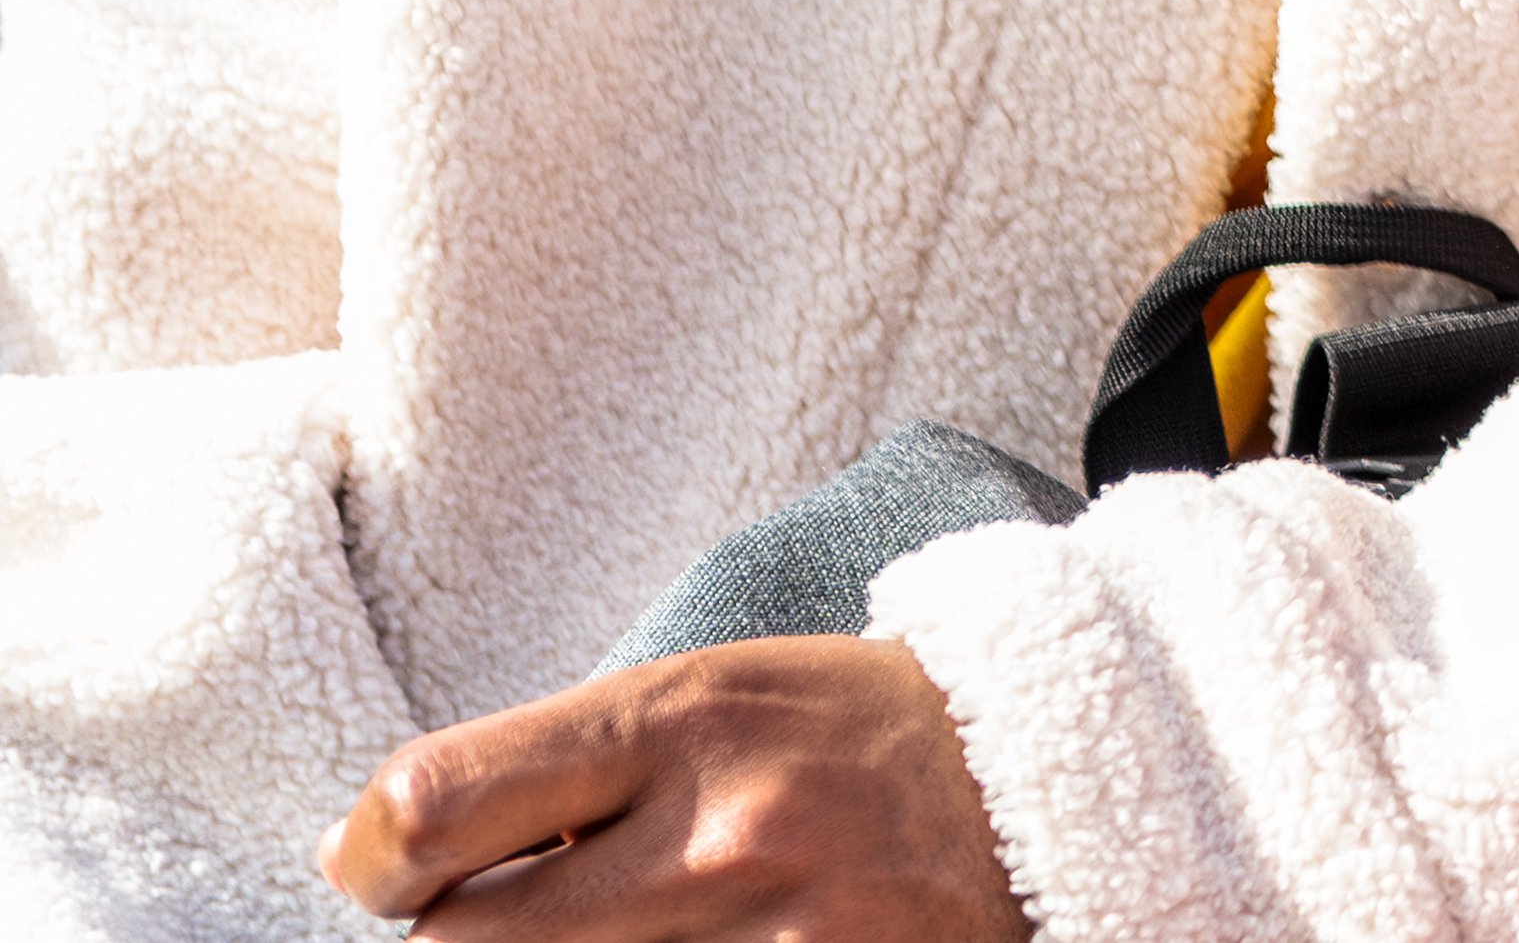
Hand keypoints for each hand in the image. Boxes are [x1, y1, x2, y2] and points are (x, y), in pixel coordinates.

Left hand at [319, 636, 1022, 938]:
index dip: (372, 857)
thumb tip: (372, 852)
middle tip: (517, 914)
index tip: (395, 867)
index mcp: (688, 720)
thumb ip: (558, 764)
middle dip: (464, 939)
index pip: (429, 808)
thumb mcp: (713, 694)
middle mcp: (723, 838)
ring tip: (620, 929)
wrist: (1051, 787)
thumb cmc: (849, 735)